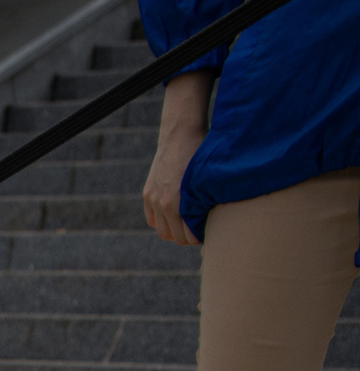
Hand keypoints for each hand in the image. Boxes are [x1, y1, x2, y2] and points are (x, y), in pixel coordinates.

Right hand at [142, 72, 210, 246]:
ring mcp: (153, 199)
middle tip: (205, 230)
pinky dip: (164, 222)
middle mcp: (163, 203)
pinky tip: (176, 216)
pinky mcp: (148, 193)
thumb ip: (211, 202)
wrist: (180, 133)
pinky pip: (153, 220)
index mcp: (178, 203)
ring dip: (176, 231)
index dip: (202, 237)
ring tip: (191, 225)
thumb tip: (222, 220)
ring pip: (163, 232)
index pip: (188, 237)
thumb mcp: (211, 180)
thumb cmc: (203, 153)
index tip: (214, 231)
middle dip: (190, 236)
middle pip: (175, 237)